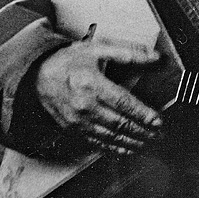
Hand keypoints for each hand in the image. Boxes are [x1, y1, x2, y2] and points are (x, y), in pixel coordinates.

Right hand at [35, 40, 163, 154]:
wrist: (40, 75)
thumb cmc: (69, 61)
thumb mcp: (99, 48)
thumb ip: (129, 52)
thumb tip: (154, 57)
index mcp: (92, 84)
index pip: (124, 103)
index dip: (143, 114)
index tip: (158, 121)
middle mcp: (84, 105)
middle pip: (120, 123)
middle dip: (142, 132)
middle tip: (158, 135)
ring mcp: (78, 121)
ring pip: (110, 137)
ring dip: (131, 143)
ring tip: (148, 143)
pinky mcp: (74, 129)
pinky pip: (97, 143)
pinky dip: (114, 149)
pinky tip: (126, 149)